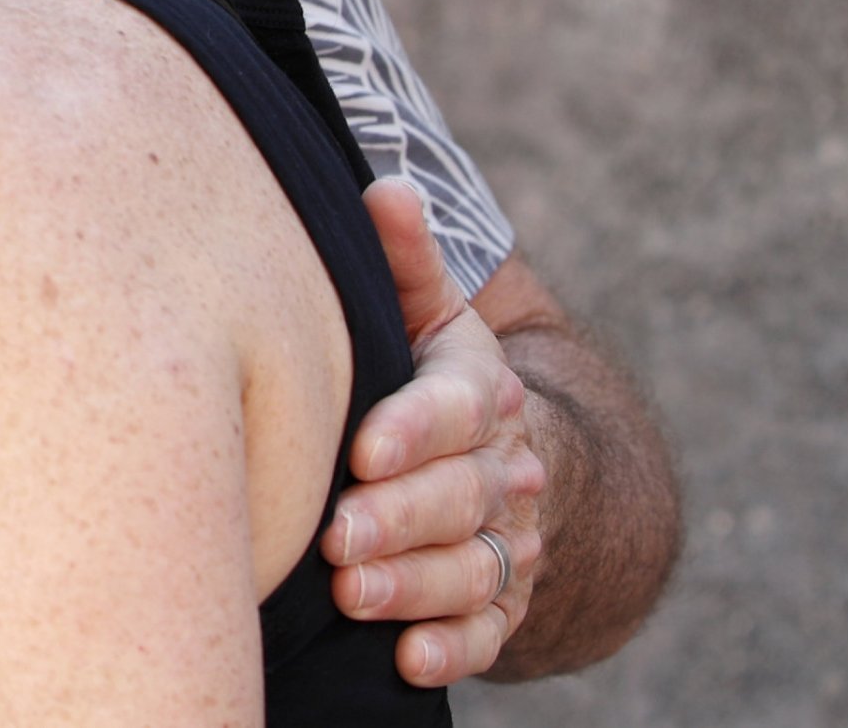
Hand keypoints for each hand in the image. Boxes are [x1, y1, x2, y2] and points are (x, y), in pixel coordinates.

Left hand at [325, 181, 546, 686]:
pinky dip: (454, 648)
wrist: (499, 450)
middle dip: (401, 518)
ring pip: (475, 566)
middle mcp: (505, 465)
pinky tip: (408, 659)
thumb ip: (402, 257)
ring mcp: (510, 537)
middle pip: (463, 495)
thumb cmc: (422, 366)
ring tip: (352, 595)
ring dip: (415, 585)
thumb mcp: (420, 307)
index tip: (362, 448)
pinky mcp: (504, 597)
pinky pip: (491, 631)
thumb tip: (386, 189)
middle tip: (337, 537)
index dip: (416, 428)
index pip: (459, 405)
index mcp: (483, 386)